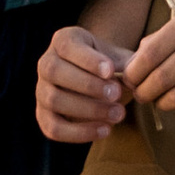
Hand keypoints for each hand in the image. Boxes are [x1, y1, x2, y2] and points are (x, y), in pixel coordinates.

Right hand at [36, 22, 134, 143]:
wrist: (97, 81)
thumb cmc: (109, 66)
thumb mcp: (119, 57)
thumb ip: (128, 63)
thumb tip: (134, 75)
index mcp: (63, 41)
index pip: (67, 45)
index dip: (87, 59)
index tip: (111, 71)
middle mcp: (46, 63)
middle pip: (54, 71)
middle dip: (87, 85)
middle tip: (116, 94)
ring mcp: (41, 90)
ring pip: (53, 99)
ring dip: (87, 109)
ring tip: (118, 114)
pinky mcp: (43, 115)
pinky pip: (53, 128)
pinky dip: (79, 133)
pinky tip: (105, 130)